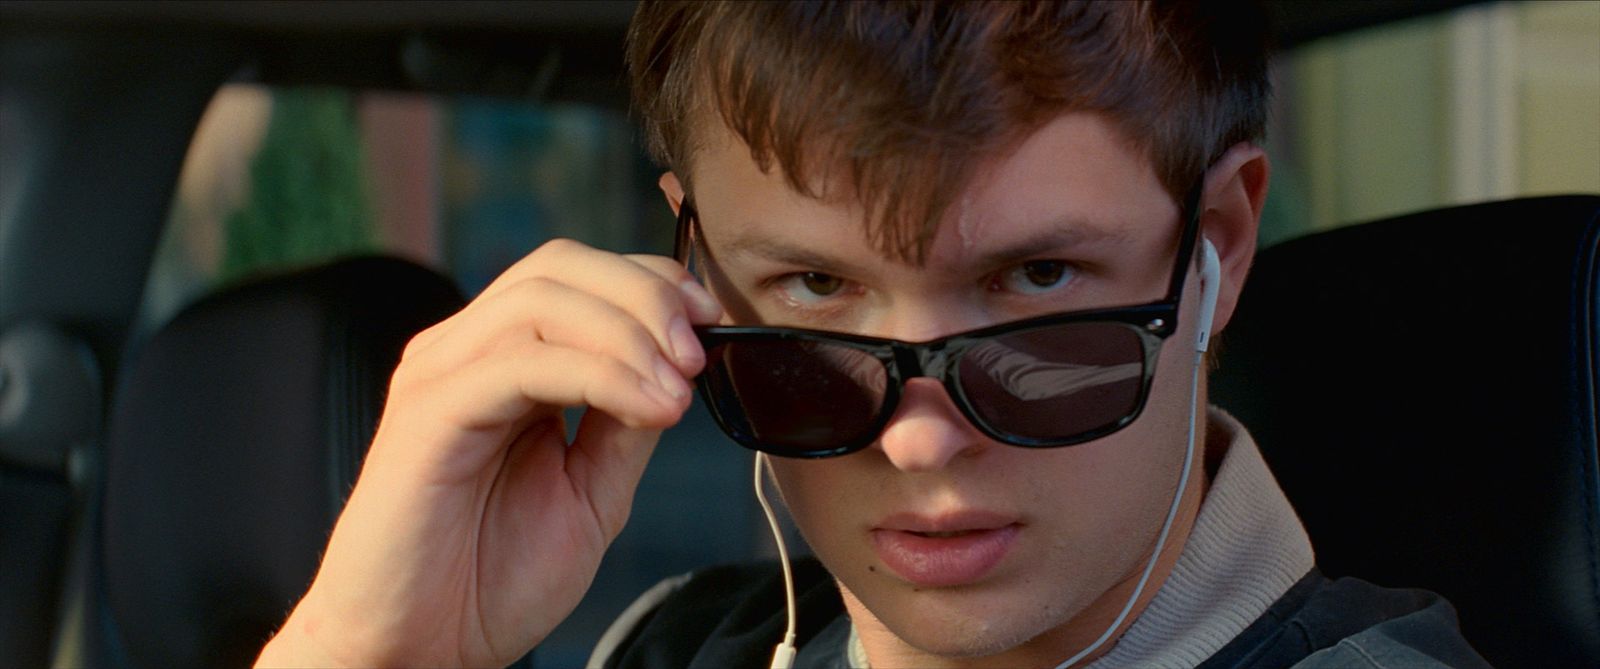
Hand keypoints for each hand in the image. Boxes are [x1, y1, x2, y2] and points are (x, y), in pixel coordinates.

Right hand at [256, 239, 720, 666]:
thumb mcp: (591, 489)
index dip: (652, 283)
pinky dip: (600, 375)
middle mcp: (464, 352)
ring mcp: (440, 376)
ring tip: (677, 389)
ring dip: (629, 334)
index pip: (578, 275)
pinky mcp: (428, 414)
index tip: (714, 321)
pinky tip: (649, 408)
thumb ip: (626, 423)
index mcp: (499, 359)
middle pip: (560, 266)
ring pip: (541, 300)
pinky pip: (521, 364)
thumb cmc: (490, 577)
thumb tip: (679, 367)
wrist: (420, 648)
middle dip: (645, 296)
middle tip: (697, 352)